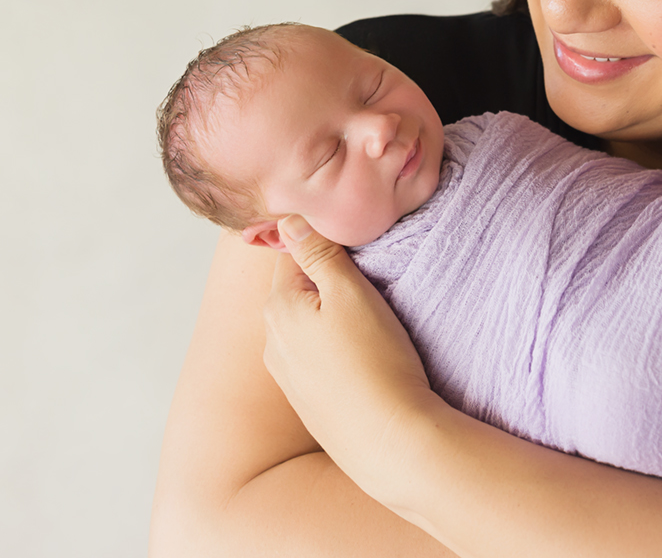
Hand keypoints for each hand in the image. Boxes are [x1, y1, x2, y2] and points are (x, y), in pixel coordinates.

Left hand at [262, 214, 437, 507]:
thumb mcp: (351, 292)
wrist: (389, 440)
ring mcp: (286, 375)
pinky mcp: (307, 400)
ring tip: (371, 323)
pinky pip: (316, 357)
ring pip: (307, 325)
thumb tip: (289, 220)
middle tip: (370, 284)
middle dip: (327, 281)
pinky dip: (335, 348)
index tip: (357, 251)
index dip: (325, 245)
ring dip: (331, 317)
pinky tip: (364, 356)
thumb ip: (319, 253)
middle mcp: (271, 341)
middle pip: (298, 290)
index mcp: (278, 307)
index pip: (293, 253)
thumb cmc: (376, 360)